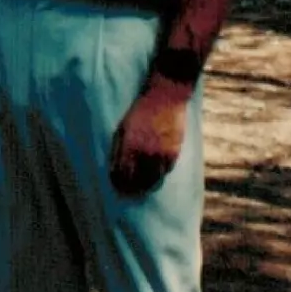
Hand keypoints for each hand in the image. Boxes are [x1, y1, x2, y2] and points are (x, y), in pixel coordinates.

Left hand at [109, 78, 190, 196]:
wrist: (166, 96)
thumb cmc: (140, 110)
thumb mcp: (124, 127)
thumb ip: (120, 147)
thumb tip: (116, 167)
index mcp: (130, 144)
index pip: (122, 173)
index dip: (119, 184)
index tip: (117, 189)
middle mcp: (145, 151)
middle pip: (138, 181)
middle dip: (132, 190)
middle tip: (129, 194)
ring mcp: (161, 152)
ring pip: (154, 179)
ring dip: (147, 186)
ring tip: (142, 190)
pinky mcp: (174, 151)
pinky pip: (166, 170)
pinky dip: (160, 175)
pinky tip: (155, 176)